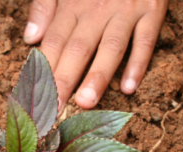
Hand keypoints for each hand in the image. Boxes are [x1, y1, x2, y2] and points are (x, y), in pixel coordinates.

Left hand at [23, 0, 166, 107]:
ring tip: (86, 102)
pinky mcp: (152, 9)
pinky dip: (139, 63)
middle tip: (56, 110)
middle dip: (66, 79)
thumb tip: (30, 37)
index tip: (38, 98)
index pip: (55, 41)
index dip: (45, 69)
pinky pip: (146, 39)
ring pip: (111, 47)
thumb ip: (45, 6)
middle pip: (78, 48)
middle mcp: (97, 8)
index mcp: (73, 3)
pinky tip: (129, 87)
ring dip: (98, 75)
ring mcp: (125, 10)